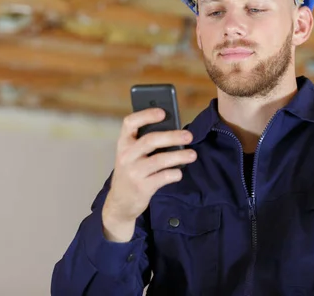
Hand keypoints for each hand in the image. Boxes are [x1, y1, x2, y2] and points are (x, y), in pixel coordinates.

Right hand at [101, 108, 196, 241]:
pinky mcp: (142, 187)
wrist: (120, 202)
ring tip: (192, 155)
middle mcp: (126, 156)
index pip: (130, 123)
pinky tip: (179, 172)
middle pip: (150, 140)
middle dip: (172, 136)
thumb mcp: (131, 155)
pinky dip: (174, 174)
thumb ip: (146, 143)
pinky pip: (163, 177)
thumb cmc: (132, 171)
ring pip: (159, 160)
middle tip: (189, 136)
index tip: (163, 112)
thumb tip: (174, 131)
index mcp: (123, 143)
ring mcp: (133, 172)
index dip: (146, 115)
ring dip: (179, 156)